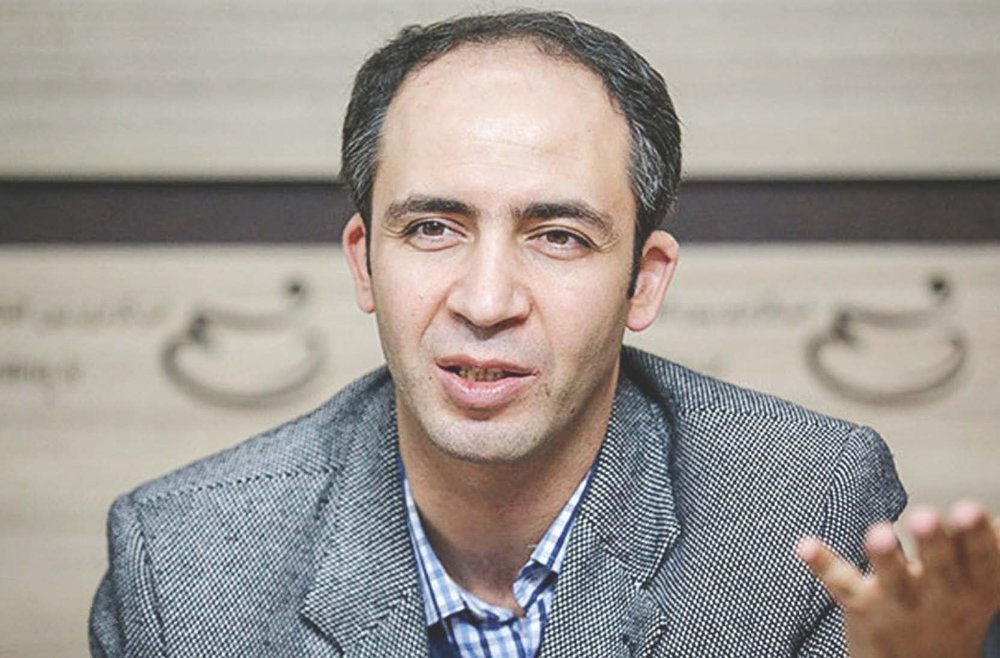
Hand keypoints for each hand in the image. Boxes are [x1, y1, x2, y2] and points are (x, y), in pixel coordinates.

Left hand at [797, 500, 999, 657]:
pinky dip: (823, 564)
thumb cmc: (951, 606)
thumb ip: (981, 547)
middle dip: (932, 543)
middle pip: (940, 567)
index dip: (975, 535)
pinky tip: (804, 545)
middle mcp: (941, 595)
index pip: (979, 558)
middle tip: (923, 517)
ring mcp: (901, 602)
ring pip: (893, 578)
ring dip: (885, 556)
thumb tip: (993, 518)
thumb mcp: (978, 583)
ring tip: (879, 533)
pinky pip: (842, 584)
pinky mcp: (863, 606)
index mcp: (975, 584)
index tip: (968, 509)